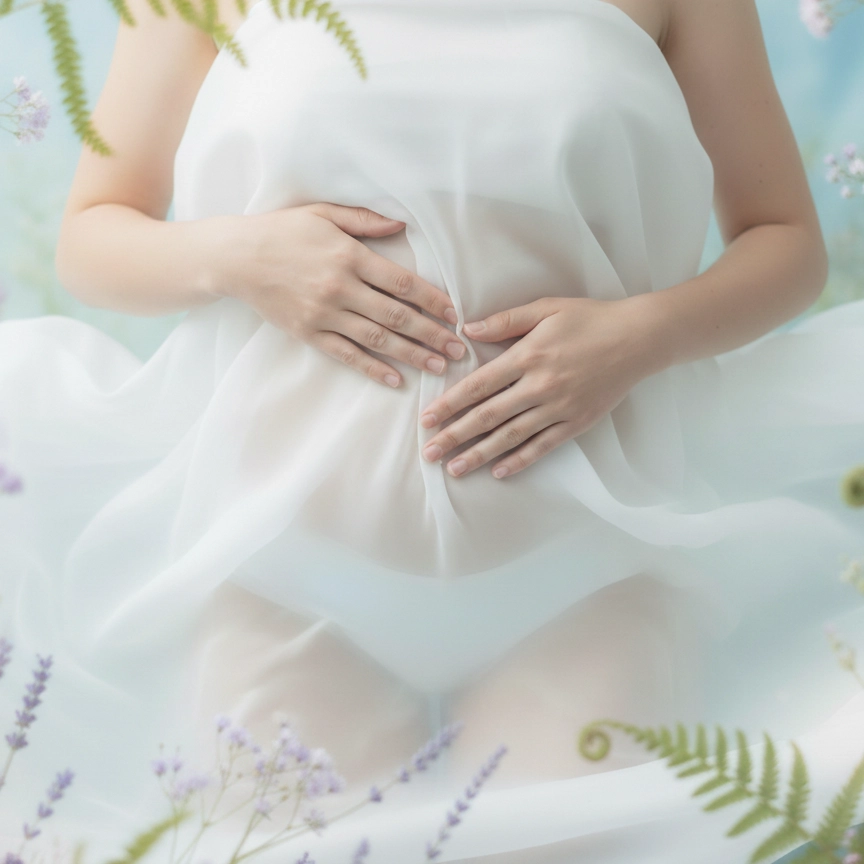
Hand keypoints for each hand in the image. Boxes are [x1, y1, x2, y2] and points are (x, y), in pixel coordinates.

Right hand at [214, 203, 467, 386]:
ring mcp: (324, 314)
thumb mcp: (324, 214)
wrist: (236, 258)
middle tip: (459, 349)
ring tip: (439, 367)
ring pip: (377, 338)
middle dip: (432, 334)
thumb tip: (403, 225)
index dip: (433, 300)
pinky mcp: (309, 333)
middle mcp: (341, 287)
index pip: (403, 283)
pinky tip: (395, 380)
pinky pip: (346, 355)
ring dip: (412, 355)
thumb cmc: (283, 231)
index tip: (455, 314)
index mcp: (350, 256)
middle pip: (397, 315)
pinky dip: (372, 368)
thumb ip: (365, 220)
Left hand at [419, 296, 657, 477]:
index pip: (478, 385)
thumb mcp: (546, 308)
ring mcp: (558, 408)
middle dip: (454, 436)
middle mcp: (539, 386)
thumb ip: (505, 321)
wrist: (639, 338)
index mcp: (527, 356)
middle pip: (487, 416)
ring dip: (479, 454)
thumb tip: (468, 330)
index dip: (449, 404)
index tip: (427, 419)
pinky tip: (498, 471)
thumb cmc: (590, 318)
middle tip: (428, 453)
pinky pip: (542, 446)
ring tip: (454, 468)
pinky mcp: (576, 422)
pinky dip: (519, 460)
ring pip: (510, 436)